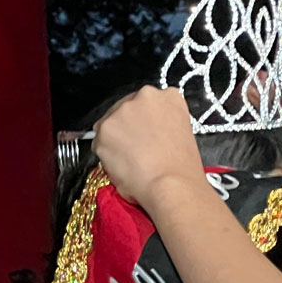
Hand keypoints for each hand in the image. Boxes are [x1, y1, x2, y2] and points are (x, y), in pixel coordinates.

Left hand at [92, 87, 204, 209]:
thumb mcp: (182, 135)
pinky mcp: (105, 128)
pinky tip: (123, 166)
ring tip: (132, 161)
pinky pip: (99, 142)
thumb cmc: (180, 169)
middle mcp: (145, 97)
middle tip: (137, 150)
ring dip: (116, 141)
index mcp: (169, 97)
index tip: (147, 133)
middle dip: (129, 128)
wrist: (171, 185)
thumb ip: (161, 126)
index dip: (146, 122)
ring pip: (111, 124)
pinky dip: (106, 155)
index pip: (150, 103)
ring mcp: (122, 111)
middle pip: (128, 109)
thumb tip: (145, 134)